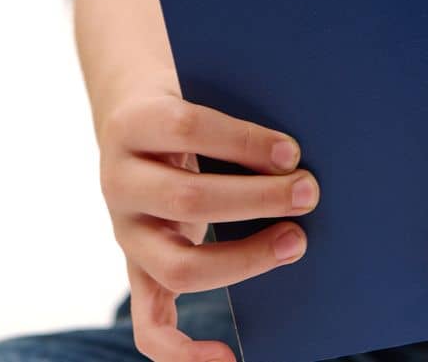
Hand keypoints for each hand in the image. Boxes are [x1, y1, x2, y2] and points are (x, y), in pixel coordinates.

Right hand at [98, 91, 319, 361]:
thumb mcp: (197, 92)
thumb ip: (235, 111)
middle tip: (309, 192)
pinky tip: (227, 358)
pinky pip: (150, 324)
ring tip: (296, 241)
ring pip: (178, 265)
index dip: (242, 141)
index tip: (292, 150)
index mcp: (132, 124)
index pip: (186, 128)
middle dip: (258, 199)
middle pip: (188, 199)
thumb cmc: (186, 107)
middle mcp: (118, 181)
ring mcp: (126, 232)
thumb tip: (298, 148)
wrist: (132, 121)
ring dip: (245, 260)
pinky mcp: (136, 269)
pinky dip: (183, 352)